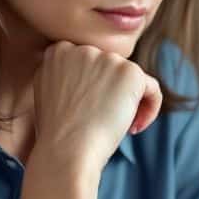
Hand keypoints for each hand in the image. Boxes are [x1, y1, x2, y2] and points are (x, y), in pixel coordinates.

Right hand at [31, 41, 161, 169]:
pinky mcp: (131, 73)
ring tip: (116, 127)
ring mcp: (108, 59)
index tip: (87, 111)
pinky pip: (152, 88)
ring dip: (129, 103)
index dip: (92, 89)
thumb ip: (63, 73)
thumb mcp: (46, 92)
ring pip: (130, 79)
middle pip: (110, 69)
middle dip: (110, 94)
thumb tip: (86, 73)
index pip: (89, 64)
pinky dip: (150, 109)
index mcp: (59, 51)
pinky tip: (135, 128)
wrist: (67, 150)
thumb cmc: (56, 132)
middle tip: (101, 121)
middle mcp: (84, 49)